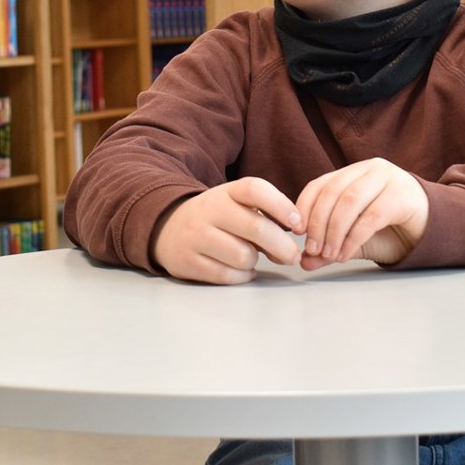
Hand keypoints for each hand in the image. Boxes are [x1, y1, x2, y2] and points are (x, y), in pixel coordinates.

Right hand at [152, 178, 302, 284]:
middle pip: (255, 227)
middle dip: (282, 246)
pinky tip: (239, 269)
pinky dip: (241, 276)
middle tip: (292, 256)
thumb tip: (291, 247)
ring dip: (255, 261)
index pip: (255, 189)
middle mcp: (209, 210)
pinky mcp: (188, 262)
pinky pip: (228, 275)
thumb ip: (265, 219)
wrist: (167, 227)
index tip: (298, 224)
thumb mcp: (236, 206)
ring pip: (243, 256)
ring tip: (249, 256)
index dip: (281, 205)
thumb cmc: (217, 219)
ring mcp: (196, 236)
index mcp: (226, 192)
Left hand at [294, 158, 428, 268]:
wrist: (431, 231)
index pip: (320, 184)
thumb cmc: (390, 230)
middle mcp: (370, 169)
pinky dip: (353, 238)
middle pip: (332, 192)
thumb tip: (304, 262)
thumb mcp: (353, 239)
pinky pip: (370, 217)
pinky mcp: (403, 196)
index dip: (304, 208)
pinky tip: (345, 254)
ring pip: (350, 201)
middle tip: (312, 250)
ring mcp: (388, 179)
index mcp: (353, 172)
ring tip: (329, 255)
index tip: (297, 234)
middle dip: (318, 224)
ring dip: (333, 231)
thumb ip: (329, 248)